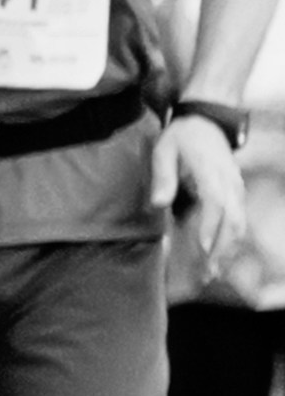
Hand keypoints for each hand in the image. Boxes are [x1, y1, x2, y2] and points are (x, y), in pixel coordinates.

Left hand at [166, 111, 248, 277]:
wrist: (205, 122)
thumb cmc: (181, 138)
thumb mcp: (163, 151)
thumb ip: (162, 177)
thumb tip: (157, 204)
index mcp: (212, 173)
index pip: (216, 204)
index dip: (211, 227)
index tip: (203, 249)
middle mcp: (229, 183)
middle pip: (232, 220)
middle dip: (221, 248)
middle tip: (206, 273)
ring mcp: (236, 189)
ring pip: (238, 224)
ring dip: (227, 249)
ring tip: (211, 273)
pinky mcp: (236, 194)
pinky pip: (237, 220)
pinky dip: (229, 240)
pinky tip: (217, 258)